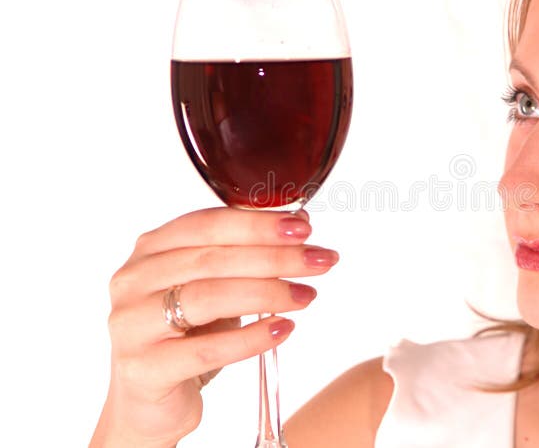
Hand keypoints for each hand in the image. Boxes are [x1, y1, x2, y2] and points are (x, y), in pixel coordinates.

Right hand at [90, 207, 336, 447]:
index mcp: (150, 251)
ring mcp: (132, 325)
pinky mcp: (145, 368)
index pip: (207, 224)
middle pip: (212, 259)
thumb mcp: (215, 288)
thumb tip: (299, 221)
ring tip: (307, 295)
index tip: (303, 228)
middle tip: (319, 260)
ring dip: (267, 293)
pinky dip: (251, 338)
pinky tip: (283, 329)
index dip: (258, 224)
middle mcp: (134, 281)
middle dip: (274, 257)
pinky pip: (207, 350)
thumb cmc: (186, 338)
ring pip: (208, 298)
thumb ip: (247, 254)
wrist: (150, 404)